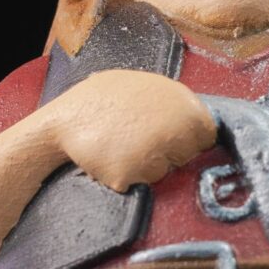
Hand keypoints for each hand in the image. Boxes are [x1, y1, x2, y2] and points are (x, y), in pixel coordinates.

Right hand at [45, 69, 217, 193]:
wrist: (62, 121)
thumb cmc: (102, 99)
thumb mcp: (142, 84)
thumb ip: (172, 101)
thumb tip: (193, 118)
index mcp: (185, 105)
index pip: (206, 135)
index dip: (188, 139)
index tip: (171, 138)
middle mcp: (175, 130)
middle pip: (186, 157)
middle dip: (168, 154)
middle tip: (140, 141)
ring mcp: (153, 153)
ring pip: (163, 173)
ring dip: (146, 167)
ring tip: (122, 145)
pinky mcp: (132, 175)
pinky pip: (139, 184)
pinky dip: (126, 176)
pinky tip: (111, 158)